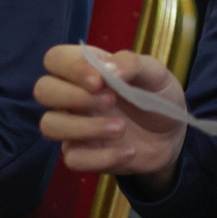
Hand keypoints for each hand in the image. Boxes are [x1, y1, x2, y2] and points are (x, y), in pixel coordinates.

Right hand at [35, 45, 186, 192]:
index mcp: (87, 68)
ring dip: (84, 127)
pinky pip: (73, 159)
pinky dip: (102, 157)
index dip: (70, 67)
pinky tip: (129, 151)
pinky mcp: (83, 154)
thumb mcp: (155, 74)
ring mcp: (74, 126)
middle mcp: (72, 95)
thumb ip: (133, 64)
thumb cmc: (157, 96)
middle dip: (73, 96)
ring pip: (50, 125)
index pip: (56, 58)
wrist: (173, 133)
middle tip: (110, 101)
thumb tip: (108, 70)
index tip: (99, 81)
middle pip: (43, 90)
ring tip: (121, 128)